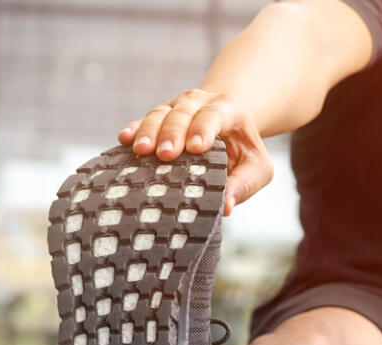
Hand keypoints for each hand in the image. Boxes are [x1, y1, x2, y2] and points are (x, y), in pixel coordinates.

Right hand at [117, 89, 272, 215]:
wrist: (231, 128)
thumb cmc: (245, 151)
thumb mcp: (257, 168)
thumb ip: (245, 184)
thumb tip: (226, 207)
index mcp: (229, 108)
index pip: (215, 114)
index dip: (204, 128)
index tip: (196, 148)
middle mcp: (200, 101)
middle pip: (184, 111)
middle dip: (173, 132)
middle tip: (165, 155)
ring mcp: (177, 106)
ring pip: (161, 112)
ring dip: (150, 130)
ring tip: (141, 150)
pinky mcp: (160, 117)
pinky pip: (144, 119)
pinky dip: (135, 128)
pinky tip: (124, 139)